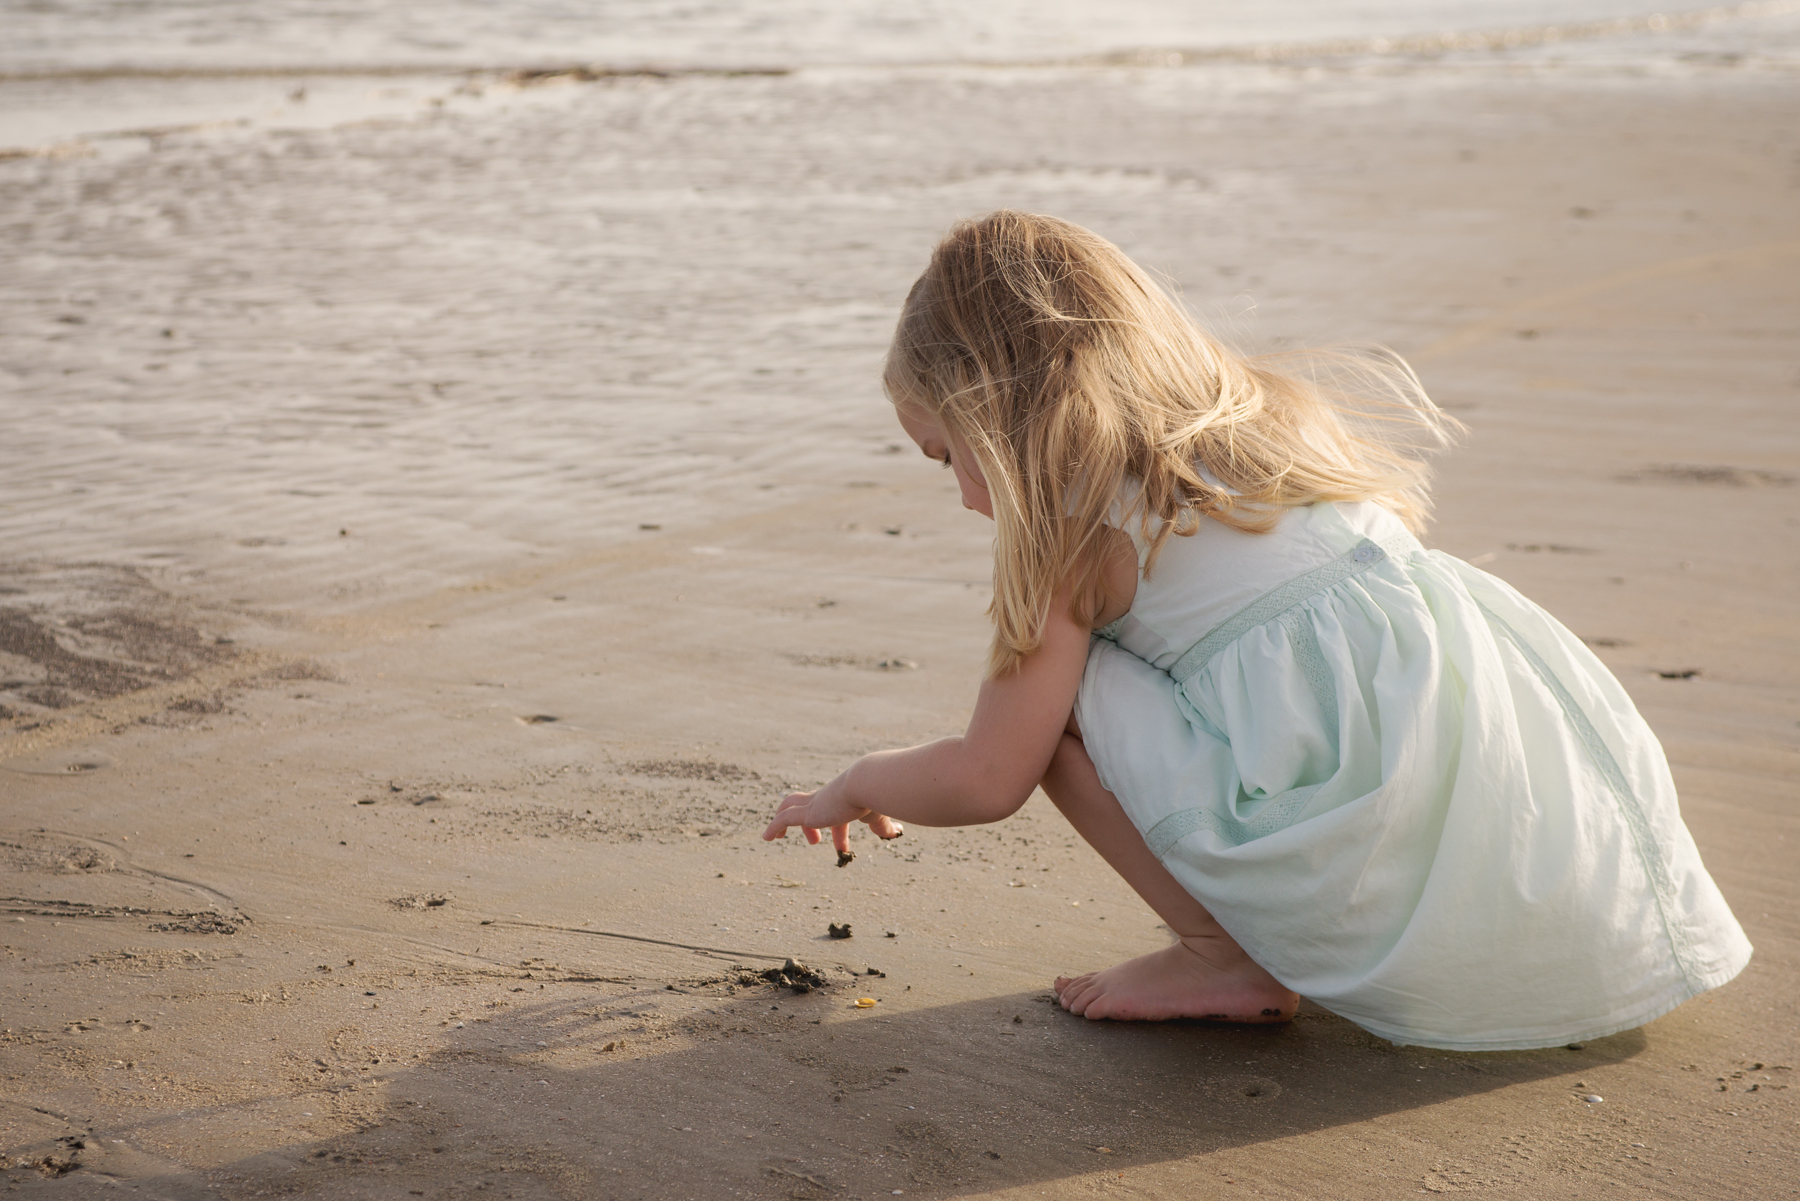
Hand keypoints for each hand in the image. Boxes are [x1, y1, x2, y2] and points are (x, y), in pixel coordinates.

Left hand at [763, 774, 903, 854]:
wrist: (869, 784)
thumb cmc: (876, 796)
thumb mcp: (877, 813)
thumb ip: (881, 824)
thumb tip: (893, 832)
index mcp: (843, 796)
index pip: (836, 811)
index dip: (839, 831)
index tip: (843, 849)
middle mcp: (827, 796)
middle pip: (809, 804)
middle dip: (809, 822)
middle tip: (815, 841)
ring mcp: (815, 803)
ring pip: (790, 805)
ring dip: (783, 821)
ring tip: (775, 837)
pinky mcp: (808, 812)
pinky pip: (784, 819)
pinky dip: (774, 827)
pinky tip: (767, 838)